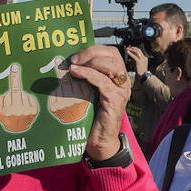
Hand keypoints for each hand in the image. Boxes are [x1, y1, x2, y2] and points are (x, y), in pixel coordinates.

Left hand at [66, 45, 130, 161]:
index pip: (111, 53)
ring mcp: (120, 91)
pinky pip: (103, 82)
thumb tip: (67, 63)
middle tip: (74, 59)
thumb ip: (86, 78)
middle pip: (112, 55)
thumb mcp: (89, 93)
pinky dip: (89, 75)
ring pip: (110, 66)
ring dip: (90, 62)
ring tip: (73, 65)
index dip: (94, 49)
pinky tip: (76, 73)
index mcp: (117, 77)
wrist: (100, 142)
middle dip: (92, 52)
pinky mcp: (114, 101)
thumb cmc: (92, 117)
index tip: (76, 54)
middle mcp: (122, 82)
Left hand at [124, 45, 149, 76]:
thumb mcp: (138, 65)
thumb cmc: (140, 72)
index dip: (135, 49)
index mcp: (145, 58)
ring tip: (127, 49)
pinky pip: (134, 56)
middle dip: (133, 48)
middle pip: (138, 50)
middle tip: (128, 47)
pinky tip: (127, 52)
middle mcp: (144, 57)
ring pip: (137, 51)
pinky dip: (130, 53)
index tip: (130, 48)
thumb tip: (129, 60)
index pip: (140, 51)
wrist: (143, 76)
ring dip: (131, 49)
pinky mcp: (139, 61)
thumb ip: (134, 62)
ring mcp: (142, 59)